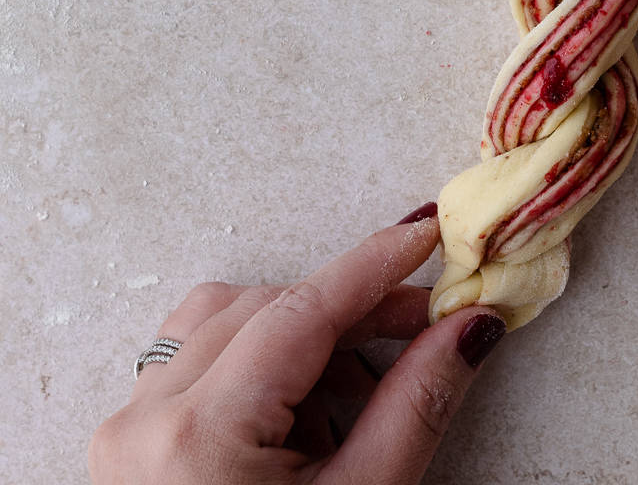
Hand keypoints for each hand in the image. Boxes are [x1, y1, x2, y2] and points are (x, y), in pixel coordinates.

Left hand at [88, 212, 505, 484]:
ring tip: (355, 391)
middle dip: (350, 311)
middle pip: (267, 310)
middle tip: (421, 327)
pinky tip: (301, 408)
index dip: (373, 264)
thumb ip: (417, 402)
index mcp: (199, 438)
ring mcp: (126, 433)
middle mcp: (145, 423)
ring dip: (302, 334)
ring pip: (227, 324)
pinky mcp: (128, 444)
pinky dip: (259, 359)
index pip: (301, 312)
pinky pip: (198, 358)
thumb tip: (472, 324)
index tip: (427, 233)